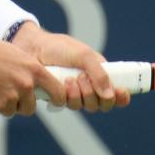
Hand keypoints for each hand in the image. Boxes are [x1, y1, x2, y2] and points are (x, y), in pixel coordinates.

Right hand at [0, 29, 67, 116]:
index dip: (58, 98)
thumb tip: (33, 85)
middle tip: (7, 93)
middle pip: (30, 107)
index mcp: (33, 70)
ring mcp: (10, 98)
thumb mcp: (13, 54)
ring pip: (11, 110)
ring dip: (3, 104)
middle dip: (20, 104)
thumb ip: (26, 70)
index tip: (56, 102)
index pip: (57, 91)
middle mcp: (25, 85)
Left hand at [9, 23, 130, 112]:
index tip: (120, 92)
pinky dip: (68, 95)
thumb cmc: (60, 47)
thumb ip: (99, 74)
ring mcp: (75, 93)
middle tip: (83, 77)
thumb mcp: (84, 55)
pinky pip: (69, 105)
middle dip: (95, 94)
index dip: (121, 97)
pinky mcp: (60, 98)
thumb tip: (110, 96)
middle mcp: (90, 86)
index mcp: (100, 73)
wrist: (33, 48)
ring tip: (70, 78)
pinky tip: (62, 82)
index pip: (116, 92)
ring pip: (87, 107)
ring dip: (81, 94)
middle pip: (103, 104)